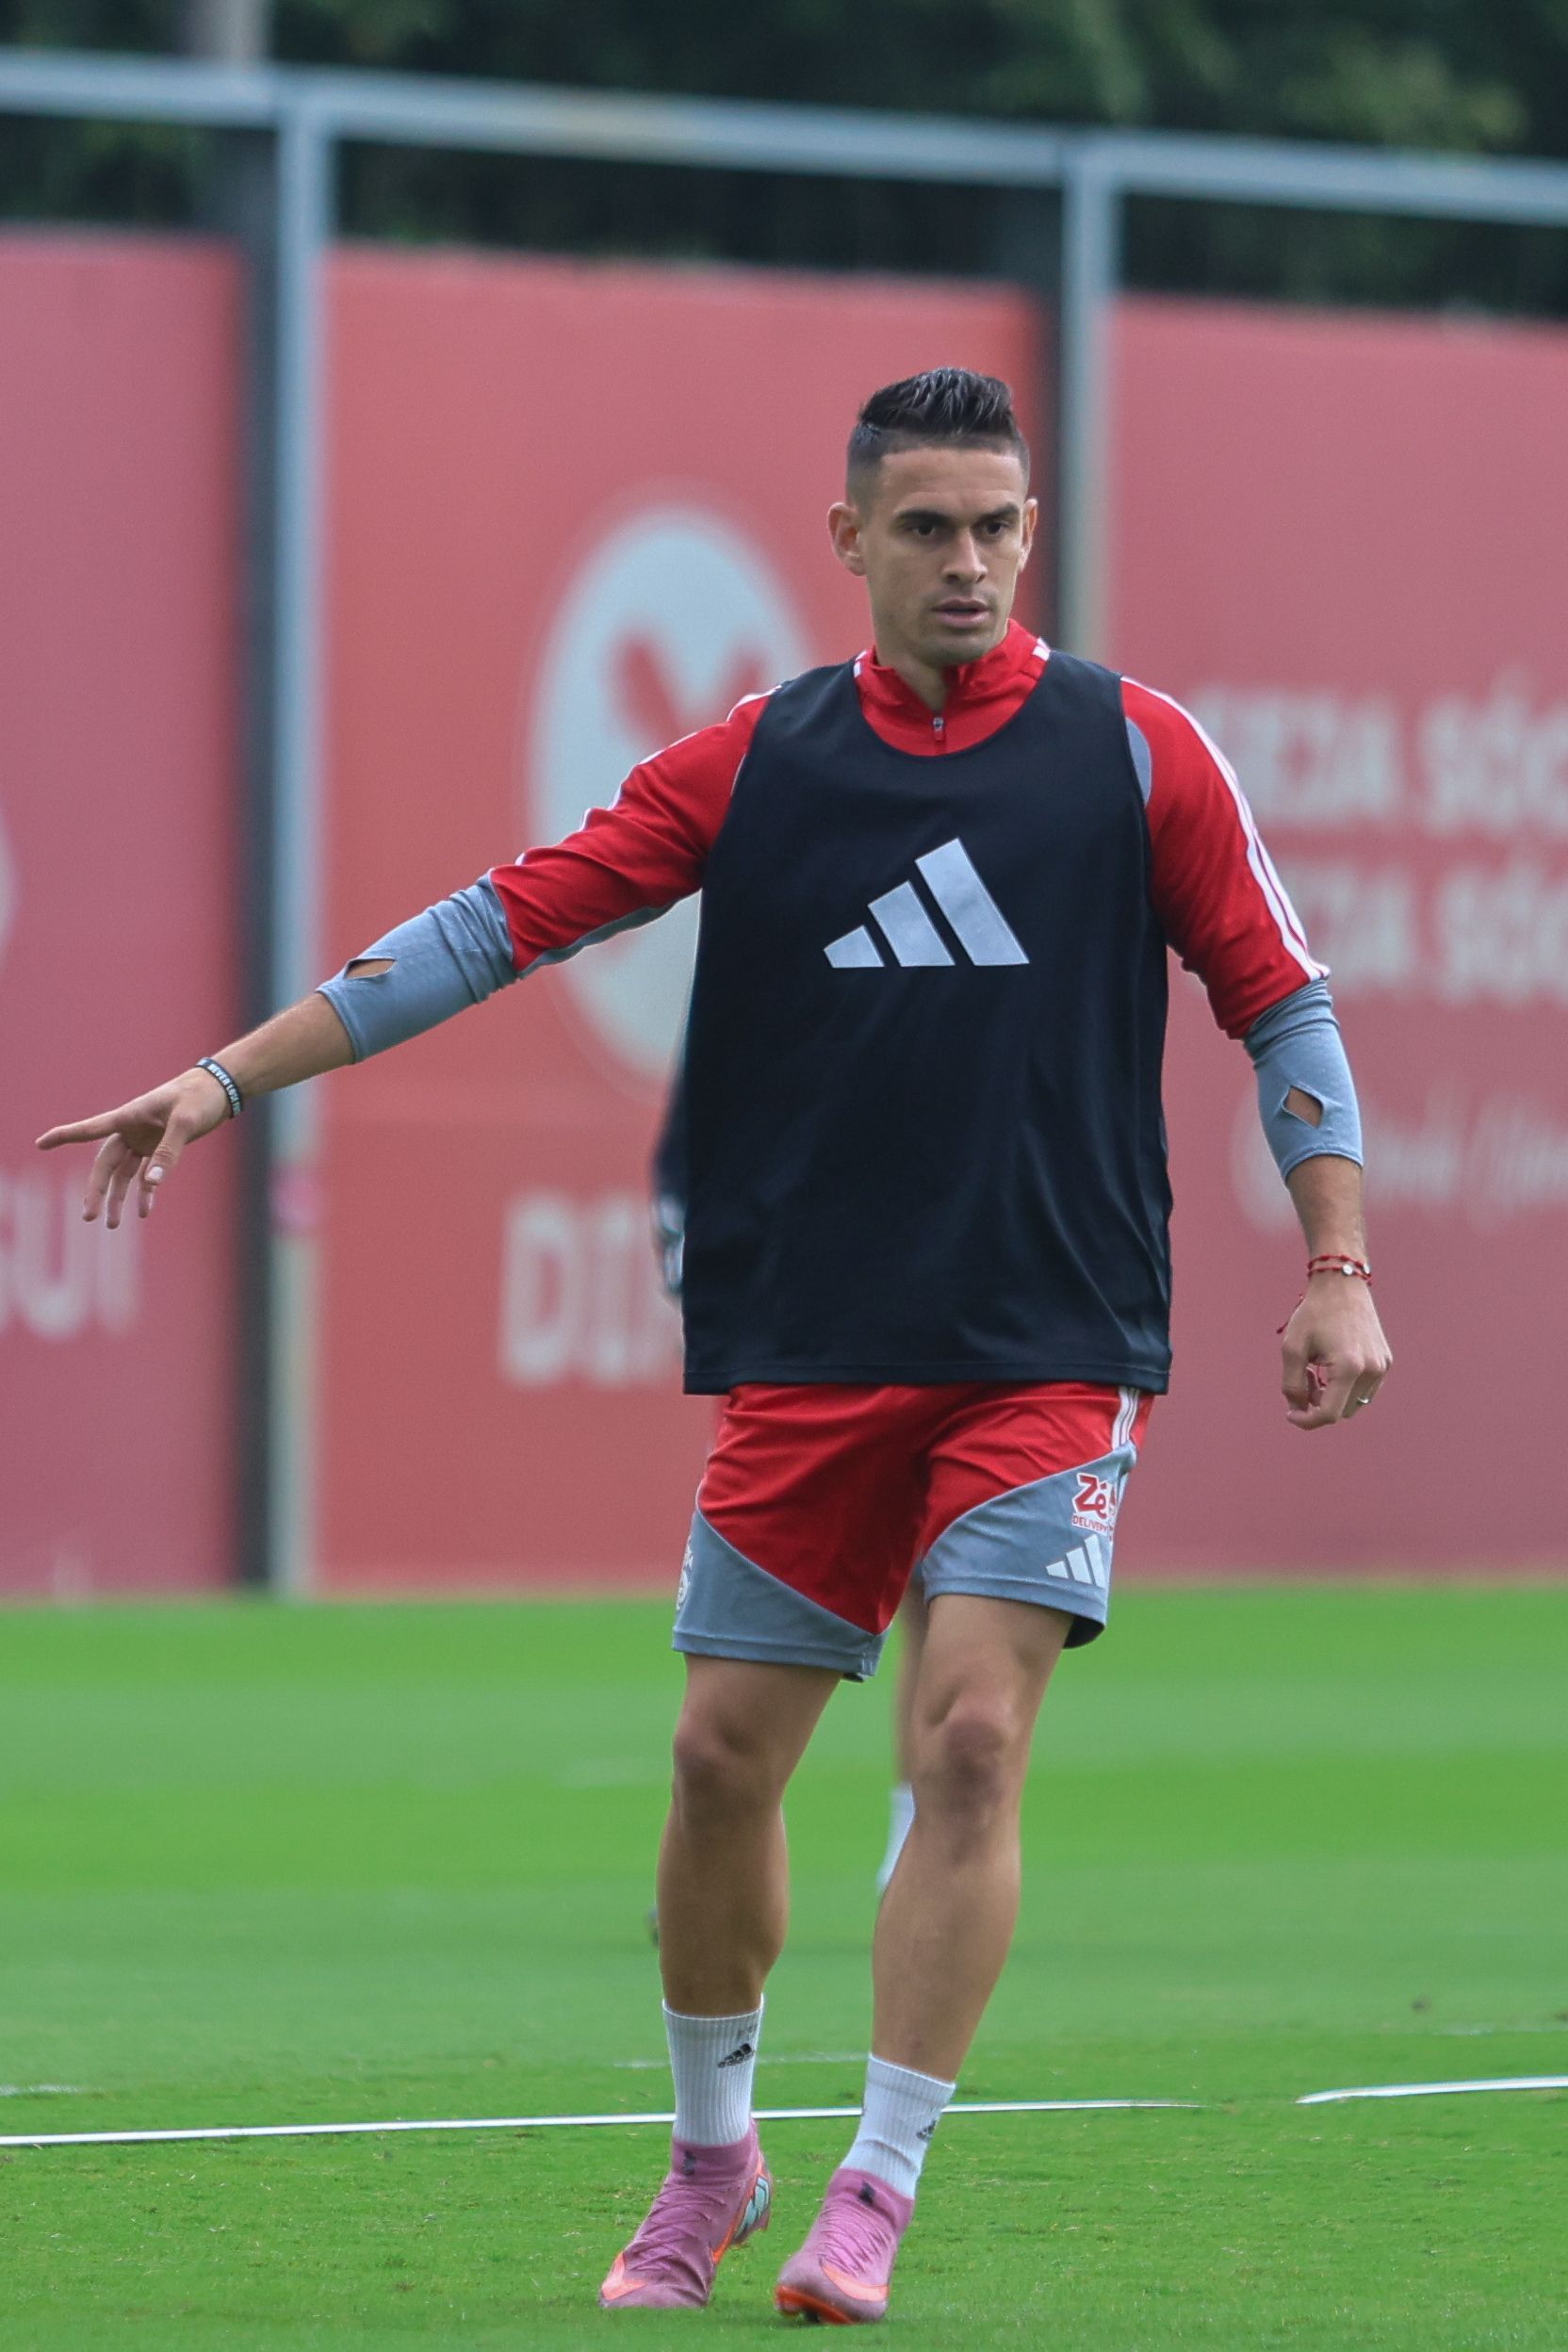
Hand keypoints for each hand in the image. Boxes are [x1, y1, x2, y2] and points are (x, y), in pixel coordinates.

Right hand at [36, 1068, 233, 1228]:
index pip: (91, 1128)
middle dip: (96, 1190)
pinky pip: (147, 1175)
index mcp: (129, 1116)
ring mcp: (145, 1140)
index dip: (65, 1136)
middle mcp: (132, 1129)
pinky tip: (144, 1212)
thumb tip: (151, 1183)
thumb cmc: (201, 1096)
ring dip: (118, 1198)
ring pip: (124, 1174)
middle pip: (106, 1163)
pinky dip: (145, 1193)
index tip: (40, 1144)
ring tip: (114, 1225)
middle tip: (88, 1217)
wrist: (221, 1089)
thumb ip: (169, 1151)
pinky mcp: (160, 1148)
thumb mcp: (186, 1121)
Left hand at [1280, 1274, 1391, 1430]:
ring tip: (1316, 1371)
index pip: (1329, 1413)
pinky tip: (1331, 1367)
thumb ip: (1291, 1384)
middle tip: (1303, 1380)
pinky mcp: (1385, 1361)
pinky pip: (1364, 1391)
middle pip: (1342, 1412)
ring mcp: (1382, 1367)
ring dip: (1333, 1398)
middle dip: (1318, 1405)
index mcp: (1349, 1367)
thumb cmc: (1313, 1313)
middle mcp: (1371, 1370)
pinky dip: (1346, 1389)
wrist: (1342, 1284)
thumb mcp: (1292, 1348)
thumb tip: (1299, 1411)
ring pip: (1354, 1404)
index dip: (1306, 1421)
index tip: (1290, 1414)